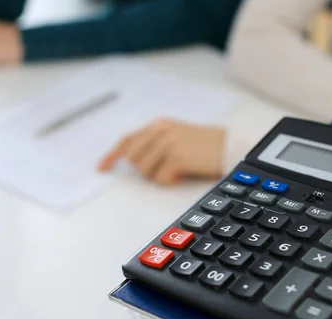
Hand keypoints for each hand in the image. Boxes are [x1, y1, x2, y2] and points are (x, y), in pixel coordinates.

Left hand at [98, 118, 225, 184]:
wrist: (229, 147)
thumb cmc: (206, 147)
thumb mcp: (178, 137)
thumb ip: (155, 143)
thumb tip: (133, 159)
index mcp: (159, 125)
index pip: (128, 140)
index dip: (112, 156)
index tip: (101, 168)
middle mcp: (161, 131)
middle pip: (134, 159)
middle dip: (145, 169)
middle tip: (165, 169)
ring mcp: (168, 144)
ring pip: (145, 171)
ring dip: (159, 175)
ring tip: (178, 169)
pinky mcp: (177, 157)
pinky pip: (160, 179)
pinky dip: (170, 181)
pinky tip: (183, 174)